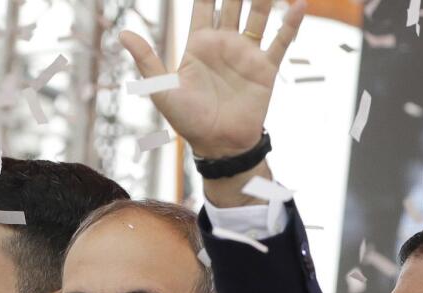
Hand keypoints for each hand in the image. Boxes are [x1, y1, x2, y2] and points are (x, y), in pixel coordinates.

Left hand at [119, 0, 304, 158]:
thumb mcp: (162, 91)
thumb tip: (123, 34)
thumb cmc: (188, 121)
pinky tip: (299, 4)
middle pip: (233, 2)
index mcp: (199, 44)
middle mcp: (225, 43)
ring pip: (259, 14)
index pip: (203, 4)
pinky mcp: (266, 68)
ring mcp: (247, 54)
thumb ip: (147, 61)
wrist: (218, 146)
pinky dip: (291, 23)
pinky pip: (281, 41)